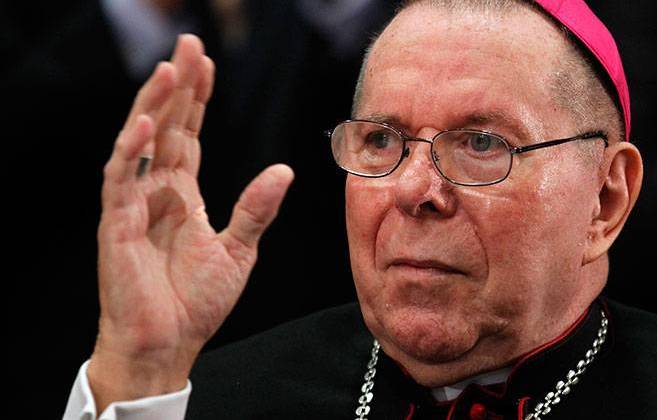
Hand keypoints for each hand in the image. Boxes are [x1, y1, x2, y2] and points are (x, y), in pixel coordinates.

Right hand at [87, 34, 293, 410]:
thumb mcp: (238, 251)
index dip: (198, 98)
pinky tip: (148, 123)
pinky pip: (121, 179)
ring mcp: (133, 204)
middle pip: (166, 125)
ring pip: (141, 141)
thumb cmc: (196, 302)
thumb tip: (284, 171)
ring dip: (155, 104)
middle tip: (188, 43)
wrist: (169, 343)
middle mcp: (155, 190)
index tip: (208, 63)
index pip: (189, 133)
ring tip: (172, 68)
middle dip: (177, 84)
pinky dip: (132, 150)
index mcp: (182, 194)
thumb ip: (256, 210)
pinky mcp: (117, 224)